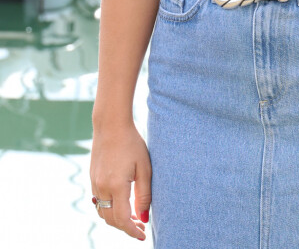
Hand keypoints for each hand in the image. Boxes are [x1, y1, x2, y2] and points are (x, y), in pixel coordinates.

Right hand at [90, 120, 151, 240]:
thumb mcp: (144, 168)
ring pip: (103, 213)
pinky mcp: (92, 178)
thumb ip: (144, 194)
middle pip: (111, 220)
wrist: (110, 125)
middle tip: (141, 226)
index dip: (133, 231)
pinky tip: (122, 204)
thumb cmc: (131, 143)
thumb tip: (144, 217)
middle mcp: (102, 188)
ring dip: (117, 220)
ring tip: (133, 217)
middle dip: (126, 227)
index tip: (143, 235)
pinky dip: (109, 209)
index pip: (123, 220)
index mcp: (116, 186)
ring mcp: (95, 183)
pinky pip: (99, 202)